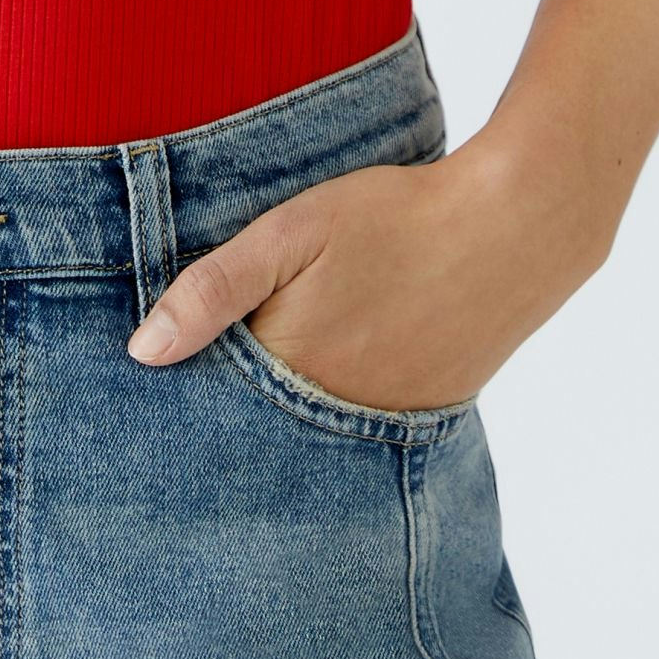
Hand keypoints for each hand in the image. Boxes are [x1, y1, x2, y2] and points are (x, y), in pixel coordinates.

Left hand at [124, 124, 609, 412]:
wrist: (515, 228)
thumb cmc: (395, 218)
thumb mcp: (291, 234)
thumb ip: (214, 290)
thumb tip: (143, 353)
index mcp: (292, 371)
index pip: (211, 410)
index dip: (181, 395)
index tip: (148, 393)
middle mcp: (334, 417)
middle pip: (258, 434)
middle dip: (224, 420)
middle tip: (196, 401)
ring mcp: (384, 424)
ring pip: (308, 440)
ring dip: (280, 422)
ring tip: (261, 389)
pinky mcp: (425, 417)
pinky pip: (359, 434)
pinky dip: (333, 418)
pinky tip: (326, 381)